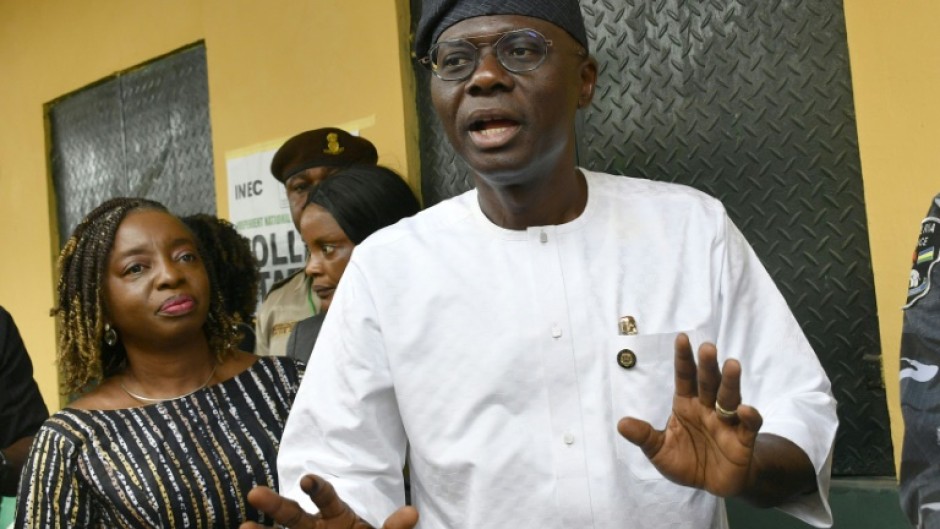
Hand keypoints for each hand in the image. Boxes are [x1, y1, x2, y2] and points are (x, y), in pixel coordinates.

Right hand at [240, 474, 418, 528]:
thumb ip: (393, 528)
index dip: (317, 488)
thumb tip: (412, 513)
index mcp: (336, 514)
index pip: (326, 497)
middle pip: (292, 514)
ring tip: (243, 527)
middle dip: (275, 503)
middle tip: (255, 493)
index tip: (307, 480)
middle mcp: (313, 526)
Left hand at [617, 333, 762, 496]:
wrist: (712, 484)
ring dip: (730, 382)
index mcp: (686, 404)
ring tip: (731, 364)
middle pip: (708, 382)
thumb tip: (621, 424)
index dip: (683, 358)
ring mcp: (726, 421)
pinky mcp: (743, 438)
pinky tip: (744, 410)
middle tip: (707, 347)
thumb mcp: (659, 451)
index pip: (684, 377)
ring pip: (729, 397)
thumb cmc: (686, 461)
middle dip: (707, 365)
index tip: (682, 338)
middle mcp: (707, 407)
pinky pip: (749, 425)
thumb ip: (644, 436)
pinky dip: (749, 416)